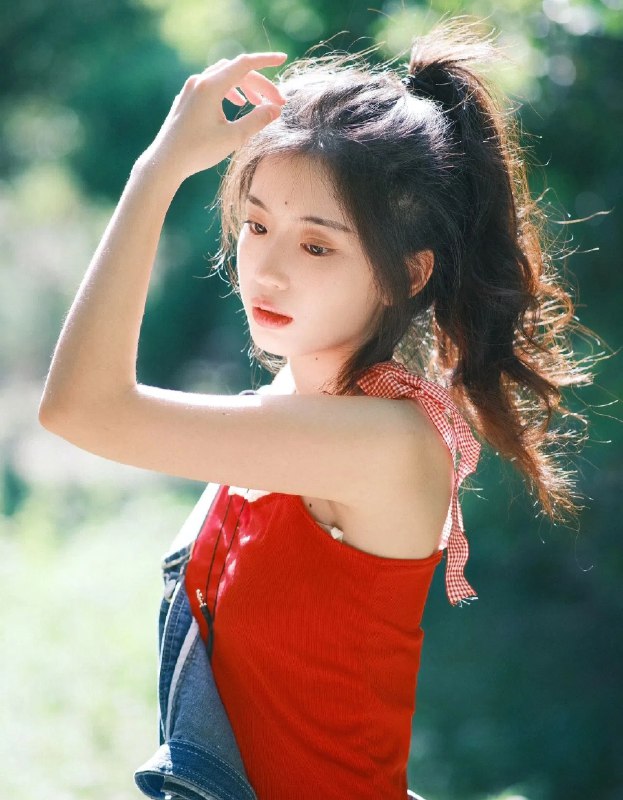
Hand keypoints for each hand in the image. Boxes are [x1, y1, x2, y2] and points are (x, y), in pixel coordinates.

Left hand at [141, 52, 287, 182]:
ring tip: (257, 102)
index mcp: (211, 86)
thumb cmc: (198, 151)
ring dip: (244, 86)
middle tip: (277, 102)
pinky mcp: (187, 98)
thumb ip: (256, 121)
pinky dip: (230, 89)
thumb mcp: (232, 138)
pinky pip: (212, 84)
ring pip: (224, 76)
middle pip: (236, 71)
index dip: (266, 61)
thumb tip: (275, 109)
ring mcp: (191, 88)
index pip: (244, 65)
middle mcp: (199, 81)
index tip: (283, 59)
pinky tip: (237, 103)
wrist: (166, 161)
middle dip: (259, 83)